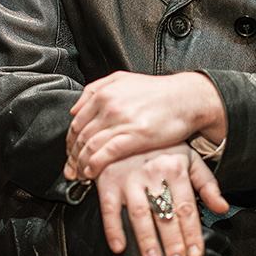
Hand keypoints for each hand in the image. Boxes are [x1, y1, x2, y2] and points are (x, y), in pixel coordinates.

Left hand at [64, 70, 225, 179]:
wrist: (186, 98)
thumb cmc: (157, 91)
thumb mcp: (123, 80)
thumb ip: (96, 89)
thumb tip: (75, 108)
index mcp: (104, 93)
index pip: (76, 122)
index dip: (70, 141)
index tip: (70, 153)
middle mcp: (109, 105)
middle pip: (80, 136)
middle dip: (72, 156)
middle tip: (70, 170)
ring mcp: (121, 121)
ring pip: (90, 147)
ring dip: (80, 164)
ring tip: (79, 175)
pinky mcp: (135, 136)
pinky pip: (105, 154)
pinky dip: (94, 165)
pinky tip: (91, 173)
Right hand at [95, 142, 228, 255]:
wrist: (130, 125)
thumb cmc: (163, 147)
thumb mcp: (189, 159)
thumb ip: (207, 184)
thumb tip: (223, 208)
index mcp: (175, 167)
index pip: (186, 207)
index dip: (192, 232)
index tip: (196, 254)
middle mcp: (152, 172)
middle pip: (165, 213)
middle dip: (173, 241)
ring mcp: (129, 177)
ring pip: (138, 212)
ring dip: (146, 239)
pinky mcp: (108, 180)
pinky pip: (109, 207)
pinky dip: (112, 228)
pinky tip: (119, 246)